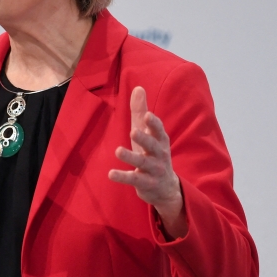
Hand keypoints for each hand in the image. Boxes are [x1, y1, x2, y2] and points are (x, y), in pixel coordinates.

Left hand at [107, 86, 186, 238]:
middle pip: (153, 146)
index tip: (147, 115)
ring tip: (118, 151)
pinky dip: (123, 177)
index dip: (154, 124)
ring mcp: (154, 170)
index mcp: (160, 141)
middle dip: (145, 139)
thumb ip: (140, 112)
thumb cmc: (153, 154)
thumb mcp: (147, 133)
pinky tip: (111, 173)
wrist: (166, 188)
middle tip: (134, 132)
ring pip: (143, 163)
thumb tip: (138, 88)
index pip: (159, 131)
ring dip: (131, 157)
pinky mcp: (145, 183)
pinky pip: (134, 179)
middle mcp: (159, 155)